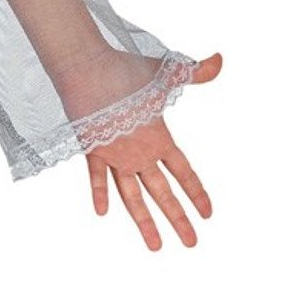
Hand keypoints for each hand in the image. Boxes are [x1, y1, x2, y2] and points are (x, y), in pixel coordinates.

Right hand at [85, 51, 221, 249]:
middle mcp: (139, 154)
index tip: (208, 215)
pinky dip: (100, 194)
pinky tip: (103, 213)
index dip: (197, 194)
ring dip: (144, 223)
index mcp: (160, 139)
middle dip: (179, 220)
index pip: (184, 173)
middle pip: (162, 194)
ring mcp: (114, 156)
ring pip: (131, 197)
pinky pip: (97, 178)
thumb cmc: (126, 70)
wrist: (87, 71)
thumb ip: (195, 73)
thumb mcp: (165, 73)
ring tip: (155, 246)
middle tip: (192, 243)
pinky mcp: (92, 151)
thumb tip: (220, 60)